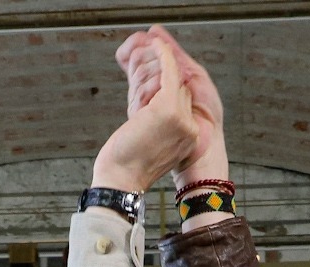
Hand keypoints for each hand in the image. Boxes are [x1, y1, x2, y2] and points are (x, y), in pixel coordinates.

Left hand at [117, 27, 226, 189]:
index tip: (146, 82)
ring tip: (137, 88)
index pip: (182, 102)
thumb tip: (148, 103)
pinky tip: (157, 43)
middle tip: (139, 85)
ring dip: (149, 74)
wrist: (120, 179)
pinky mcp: (168, 108)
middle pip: (177, 88)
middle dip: (155, 80)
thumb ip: (155, 122)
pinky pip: (169, 72)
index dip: (163, 88)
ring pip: (170, 80)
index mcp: (188, 139)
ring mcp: (182, 118)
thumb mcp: (147, 141)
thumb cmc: (126, 164)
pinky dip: (163, 55)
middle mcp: (190, 129)